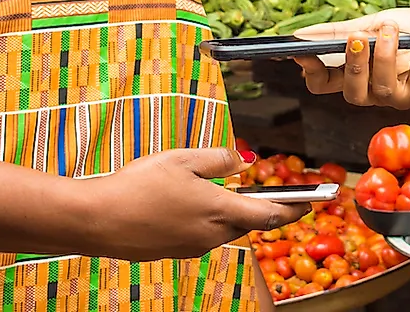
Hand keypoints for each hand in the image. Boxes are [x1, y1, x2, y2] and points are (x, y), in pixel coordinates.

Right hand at [87, 147, 309, 260]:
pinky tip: (190, 205)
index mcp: (219, 210)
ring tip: (226, 194)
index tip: (312, 203)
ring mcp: (192, 247)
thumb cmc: (138, 185)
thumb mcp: (182, 159)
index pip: (270, 214)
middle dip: (262, 209)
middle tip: (274, 195)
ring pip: (224, 230)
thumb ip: (217, 159)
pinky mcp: (173, 251)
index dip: (295, 208)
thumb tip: (242, 160)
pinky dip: (206, 221)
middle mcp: (211, 235)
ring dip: (231, 214)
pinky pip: (201, 236)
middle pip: (248, 223)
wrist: (97, 220)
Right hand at [295, 5, 409, 108]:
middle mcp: (375, 93)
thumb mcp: (371, 27)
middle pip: (353, 93)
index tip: (304, 50)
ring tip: (389, 27)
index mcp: (356, 77)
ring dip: (385, 53)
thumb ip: (340, 32)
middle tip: (356, 38)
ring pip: (384, 87)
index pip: (324, 86)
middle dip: (353, 66)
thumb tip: (301, 33)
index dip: (311, 72)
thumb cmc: (409, 34)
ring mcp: (402, 97)